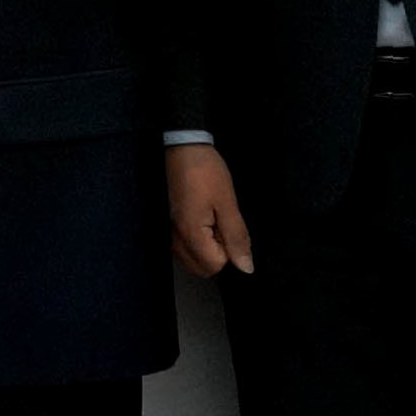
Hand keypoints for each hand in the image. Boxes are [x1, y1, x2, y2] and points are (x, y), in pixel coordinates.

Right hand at [166, 142, 255, 275]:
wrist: (182, 146)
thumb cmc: (206, 172)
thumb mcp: (228, 202)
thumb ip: (236, 237)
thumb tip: (246, 268)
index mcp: (191, 234)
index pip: (216, 265)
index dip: (228, 249)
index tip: (225, 223)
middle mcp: (175, 239)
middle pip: (202, 269)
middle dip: (217, 254)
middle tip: (218, 223)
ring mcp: (170, 233)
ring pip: (193, 262)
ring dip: (206, 250)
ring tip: (210, 220)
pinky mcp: (169, 226)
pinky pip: (185, 250)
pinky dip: (197, 244)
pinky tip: (202, 221)